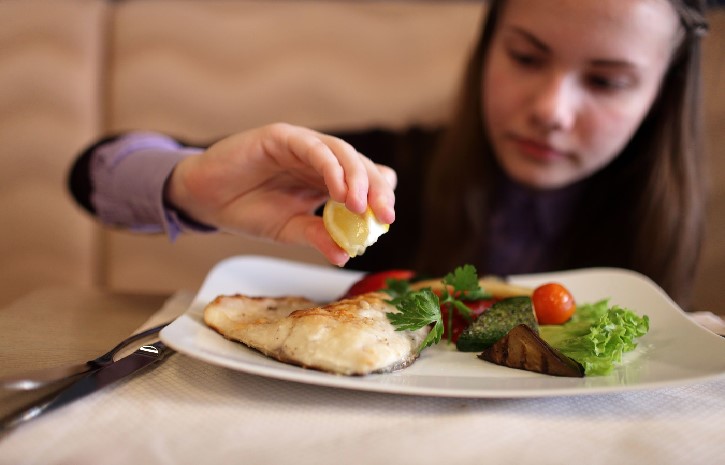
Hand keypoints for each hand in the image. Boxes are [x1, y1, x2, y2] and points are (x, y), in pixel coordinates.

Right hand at [164, 123, 396, 265]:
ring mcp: (302, 145)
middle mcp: (319, 159)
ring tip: (361, 206)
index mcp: (325, 180)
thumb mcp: (288, 230)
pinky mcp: (281, 136)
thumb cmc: (247, 209)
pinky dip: (330, 167)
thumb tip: (345, 255)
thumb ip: (317, 236)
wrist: (204, 199)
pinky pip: (313, 147)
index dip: (380, 197)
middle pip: (361, 166)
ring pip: (342, 153)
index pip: (364, 182)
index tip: (387, 222)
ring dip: (356, 178)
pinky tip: (339, 190)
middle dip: (376, 190)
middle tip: (384, 216)